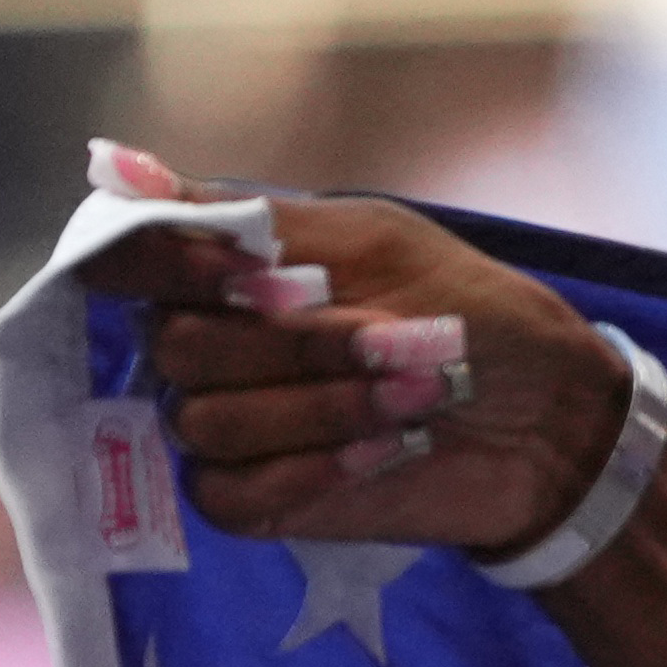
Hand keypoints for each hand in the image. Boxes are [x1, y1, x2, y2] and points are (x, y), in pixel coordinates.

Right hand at [83, 193, 634, 555]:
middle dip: (292, 346)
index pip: (125, 261)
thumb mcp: (373, 240)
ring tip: (414, 395)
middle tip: (387, 343)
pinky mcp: (261, 500)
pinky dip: (305, 472)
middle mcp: (208, 345)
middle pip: (173, 347)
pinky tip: (381, 452)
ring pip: (207, 421)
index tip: (262, 278)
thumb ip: (250, 216)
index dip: (174, 268)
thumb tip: (114, 166)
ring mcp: (229, 425)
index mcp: (222, 271)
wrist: (552, 420)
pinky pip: (226, 493)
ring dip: (318, 407)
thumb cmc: (471, 315)